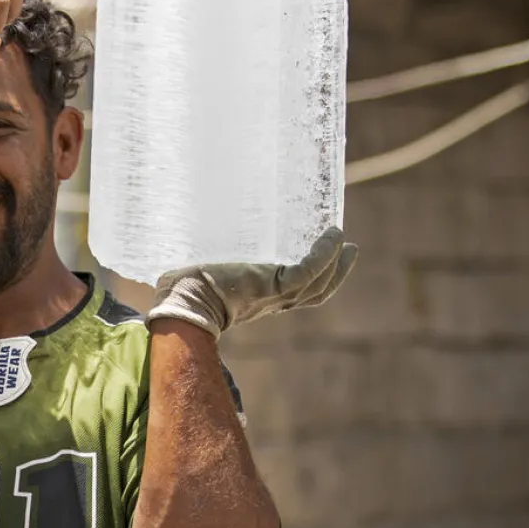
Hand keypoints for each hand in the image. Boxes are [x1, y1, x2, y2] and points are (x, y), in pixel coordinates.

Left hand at [146, 227, 358, 338]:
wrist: (181, 299)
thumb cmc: (184, 285)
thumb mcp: (208, 269)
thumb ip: (213, 256)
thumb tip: (203, 226)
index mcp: (257, 298)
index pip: (293, 291)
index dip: (312, 276)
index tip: (321, 256)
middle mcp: (269, 301)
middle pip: (314, 292)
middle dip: (334, 272)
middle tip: (347, 247)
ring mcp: (273, 295)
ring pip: (317, 283)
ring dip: (334, 261)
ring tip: (341, 237)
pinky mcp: (272, 286)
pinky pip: (308, 272)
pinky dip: (324, 255)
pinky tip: (331, 236)